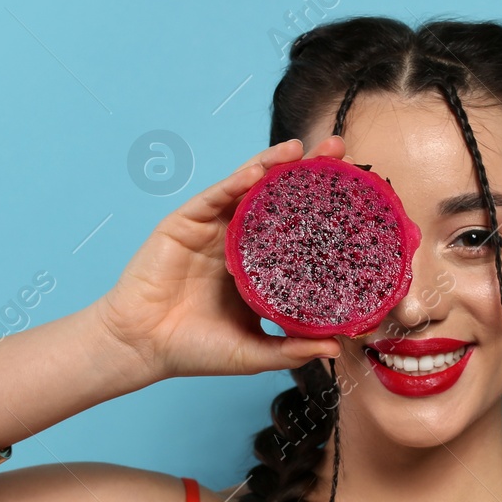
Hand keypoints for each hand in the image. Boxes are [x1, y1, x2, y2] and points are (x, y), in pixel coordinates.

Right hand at [91, 135, 349, 381]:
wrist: (142, 347)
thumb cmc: (194, 350)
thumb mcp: (253, 353)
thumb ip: (292, 348)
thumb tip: (336, 346)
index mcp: (260, 267)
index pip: (299, 229)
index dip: (326, 210)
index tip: (359, 195)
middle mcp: (240, 241)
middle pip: (279, 198)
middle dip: (309, 172)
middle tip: (340, 150)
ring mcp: (213, 229)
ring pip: (248, 187)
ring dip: (274, 164)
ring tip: (302, 149)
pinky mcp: (185, 223)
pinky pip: (214, 197)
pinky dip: (235, 182)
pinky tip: (257, 172)